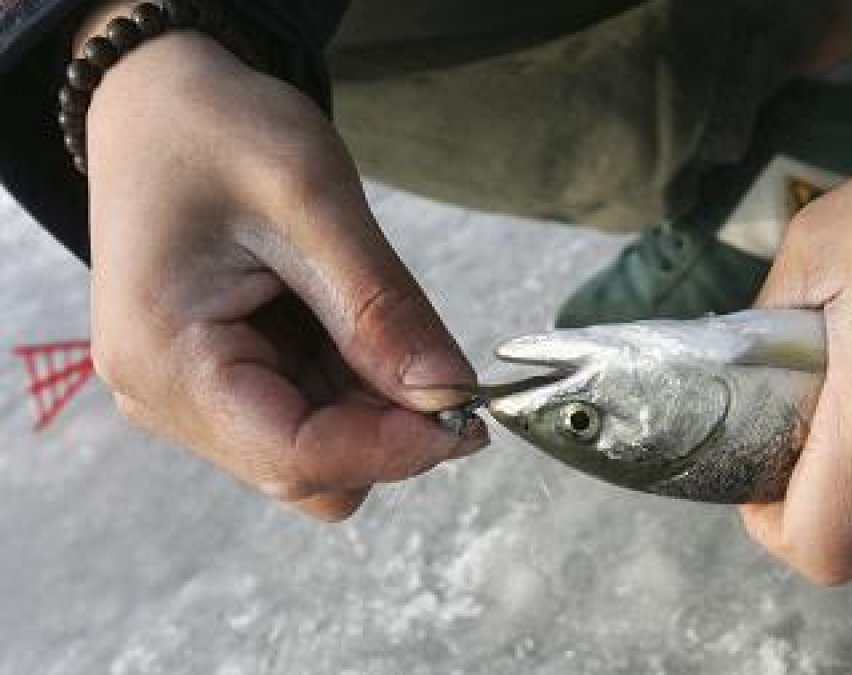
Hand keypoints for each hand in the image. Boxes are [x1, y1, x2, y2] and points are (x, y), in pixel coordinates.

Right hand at [86, 33, 486, 520]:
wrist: (155, 106)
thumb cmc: (214, 131)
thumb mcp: (312, 199)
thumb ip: (382, 308)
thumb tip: (451, 394)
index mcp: (166, 358)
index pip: (296, 455)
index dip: (395, 449)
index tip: (471, 414)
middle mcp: (165, 398)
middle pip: (308, 469)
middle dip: (388, 428)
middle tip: (440, 357)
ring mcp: (189, 398)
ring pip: (315, 454)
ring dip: (373, 407)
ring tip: (373, 312)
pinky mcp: (218, 386)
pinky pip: (306, 419)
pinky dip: (352, 388)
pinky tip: (351, 322)